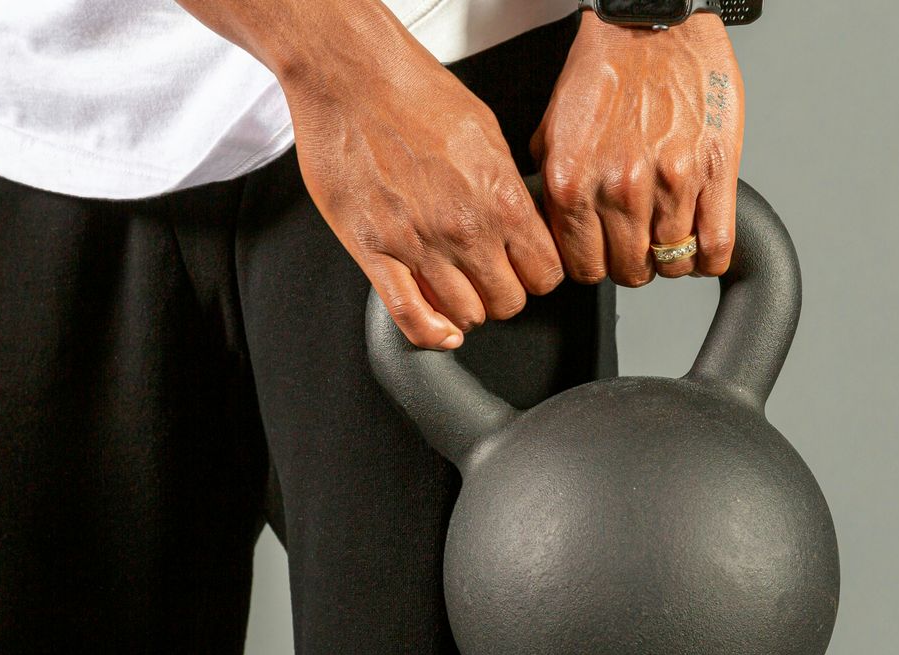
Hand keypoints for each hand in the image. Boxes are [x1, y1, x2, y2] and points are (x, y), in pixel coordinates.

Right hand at [283, 38, 561, 348]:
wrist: (353, 76)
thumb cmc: (414, 91)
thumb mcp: (487, 132)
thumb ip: (505, 185)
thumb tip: (519, 217)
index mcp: (501, 198)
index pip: (544, 272)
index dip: (537, 275)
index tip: (526, 270)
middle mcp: (465, 229)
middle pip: (508, 302)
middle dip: (503, 293)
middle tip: (490, 277)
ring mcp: (419, 245)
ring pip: (465, 316)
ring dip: (466, 309)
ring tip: (458, 288)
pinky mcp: (375, 252)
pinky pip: (409, 316)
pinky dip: (429, 334)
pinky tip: (438, 329)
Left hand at [530, 10, 744, 283]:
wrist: (651, 22)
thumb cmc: (606, 67)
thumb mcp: (553, 128)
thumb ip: (554, 185)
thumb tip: (559, 228)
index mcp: (573, 182)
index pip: (581, 267)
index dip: (593, 267)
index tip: (602, 257)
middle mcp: (619, 188)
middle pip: (629, 272)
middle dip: (632, 265)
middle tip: (636, 247)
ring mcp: (671, 183)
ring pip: (673, 263)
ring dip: (670, 259)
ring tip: (668, 238)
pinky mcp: (714, 172)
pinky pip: (716, 246)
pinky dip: (709, 257)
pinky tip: (700, 243)